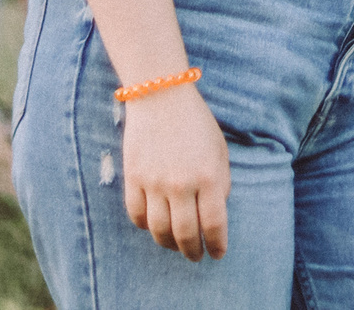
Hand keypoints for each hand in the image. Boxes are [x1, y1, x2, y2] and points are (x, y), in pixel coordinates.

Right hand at [121, 83, 230, 260]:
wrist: (161, 96)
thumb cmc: (196, 124)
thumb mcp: (220, 151)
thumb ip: (221, 183)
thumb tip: (215, 215)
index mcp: (209, 176)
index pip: (214, 225)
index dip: (217, 245)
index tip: (217, 253)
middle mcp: (182, 184)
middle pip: (186, 234)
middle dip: (193, 252)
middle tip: (196, 257)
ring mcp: (154, 182)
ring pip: (159, 230)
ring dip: (169, 244)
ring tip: (176, 246)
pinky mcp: (133, 178)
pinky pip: (137, 215)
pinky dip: (145, 226)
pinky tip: (155, 226)